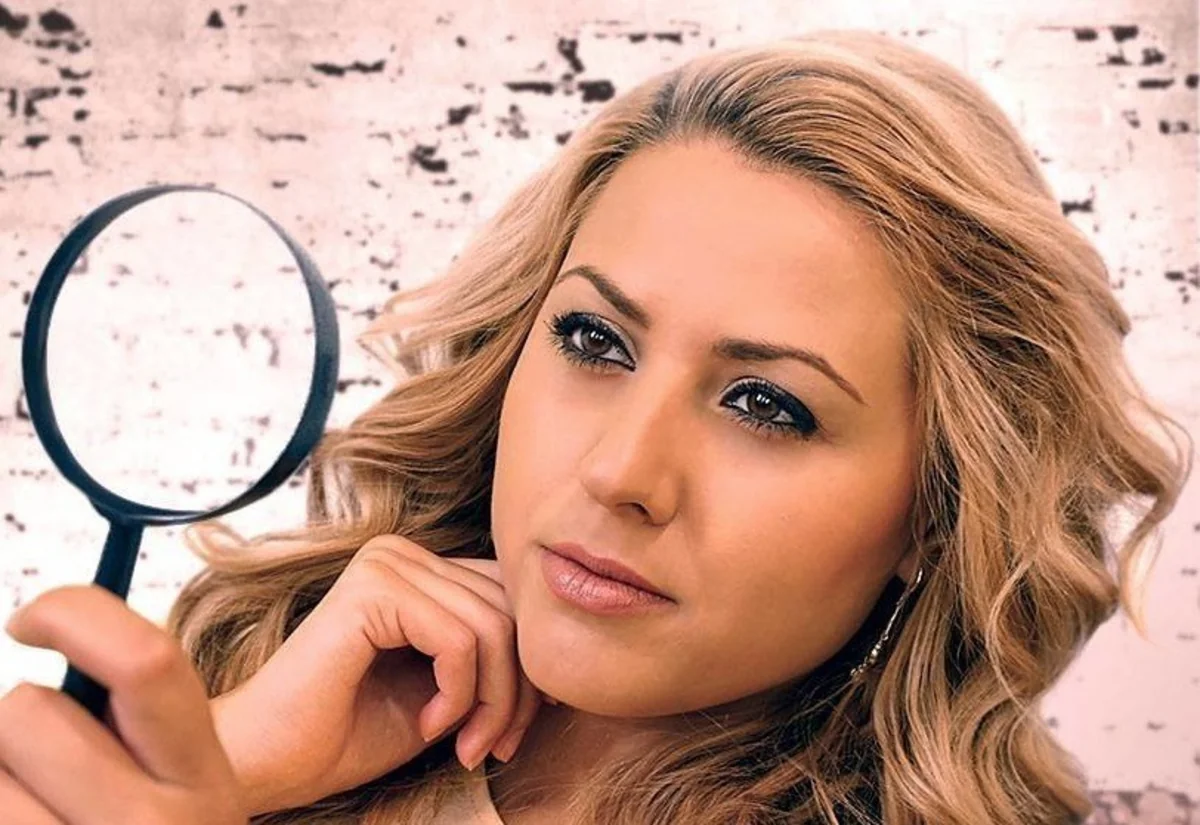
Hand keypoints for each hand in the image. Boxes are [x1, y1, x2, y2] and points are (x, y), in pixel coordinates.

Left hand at [0, 585, 247, 823]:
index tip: (29, 620)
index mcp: (201, 773)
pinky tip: (31, 821)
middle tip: (36, 758)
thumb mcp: (183, 785)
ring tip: (37, 806)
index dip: (71, 614)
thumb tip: (56, 626)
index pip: (145, 661)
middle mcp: (155, 823)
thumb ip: (138, 719)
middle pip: (26, 711)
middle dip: (16, 718)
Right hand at [212, 534, 547, 813]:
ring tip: (462, 745)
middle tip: (491, 747)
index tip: (511, 732)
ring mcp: (385, 564)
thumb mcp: (444, 690)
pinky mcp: (373, 589)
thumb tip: (559, 660)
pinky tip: (429, 727)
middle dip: (516, 691)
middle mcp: (401, 552)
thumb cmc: (349, 732)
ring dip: (491, 702)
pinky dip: (460, 695)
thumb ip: (490, 658)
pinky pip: (460, 640)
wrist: (270, 762)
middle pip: (509, 611)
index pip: (509, 599)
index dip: (525, 669)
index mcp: (417, 568)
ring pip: (493, 628)